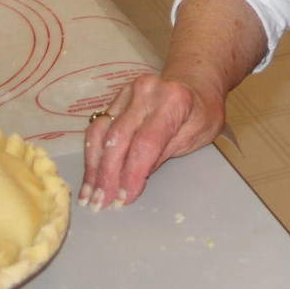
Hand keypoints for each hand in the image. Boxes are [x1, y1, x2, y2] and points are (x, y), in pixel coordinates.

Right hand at [79, 69, 226, 210]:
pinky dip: (91, 155)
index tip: (124, 199)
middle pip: (118, 138)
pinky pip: (97, 128)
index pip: (146, 142)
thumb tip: (132, 180)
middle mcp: (145, 91)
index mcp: (172, 100)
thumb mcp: (194, 137)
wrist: (194, 84)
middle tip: (101, 204)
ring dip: (93, 168)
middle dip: (108, 175)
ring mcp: (126, 92)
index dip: (132, 173)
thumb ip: (163, 154)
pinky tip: (90, 177)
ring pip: (101, 132)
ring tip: (89, 196)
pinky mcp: (115, 98)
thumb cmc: (200, 114)